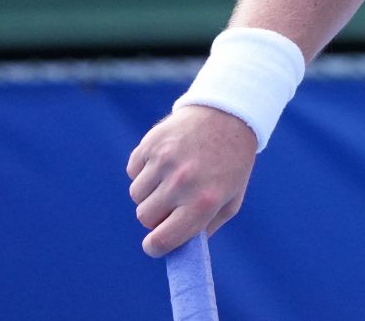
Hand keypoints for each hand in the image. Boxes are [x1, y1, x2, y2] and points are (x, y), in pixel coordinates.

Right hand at [126, 105, 257, 256]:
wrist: (228, 114)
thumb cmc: (231, 163)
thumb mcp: (231, 198)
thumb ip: (206, 227)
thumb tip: (177, 249)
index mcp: (204, 201)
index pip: (161, 240)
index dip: (155, 246)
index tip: (155, 243)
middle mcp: (182, 183)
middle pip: (145, 217)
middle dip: (157, 214)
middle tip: (175, 199)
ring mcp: (163, 162)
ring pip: (137, 196)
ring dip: (151, 191)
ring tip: (174, 175)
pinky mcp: (150, 144)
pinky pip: (133, 172)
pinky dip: (144, 170)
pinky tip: (167, 158)